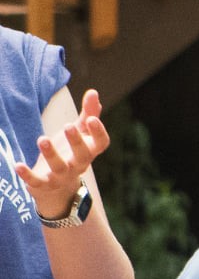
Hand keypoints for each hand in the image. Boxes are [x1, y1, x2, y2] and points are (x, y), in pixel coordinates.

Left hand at [16, 88, 109, 218]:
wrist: (58, 187)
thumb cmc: (70, 152)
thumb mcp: (79, 133)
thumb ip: (87, 113)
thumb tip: (93, 92)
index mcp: (89, 151)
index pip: (100, 143)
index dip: (98, 132)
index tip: (92, 119)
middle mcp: (78, 164)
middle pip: (82, 155)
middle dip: (76, 141)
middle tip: (68, 126)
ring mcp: (61, 176)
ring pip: (59, 167)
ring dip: (51, 154)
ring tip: (42, 139)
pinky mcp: (43, 184)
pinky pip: (36, 181)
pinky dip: (27, 175)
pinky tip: (18, 165)